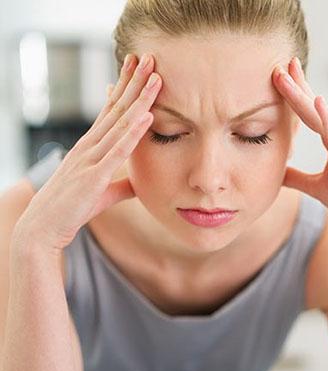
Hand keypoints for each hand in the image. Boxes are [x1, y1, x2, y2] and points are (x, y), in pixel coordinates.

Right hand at [12, 53, 161, 254]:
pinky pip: (118, 149)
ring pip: (120, 122)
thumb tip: (140, 181)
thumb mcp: (104, 192)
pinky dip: (133, 131)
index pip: (111, 110)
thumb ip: (123, 183)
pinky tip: (147, 115)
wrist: (43, 228)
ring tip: (155, 77)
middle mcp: (90, 145)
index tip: (139, 67)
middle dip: (134, 81)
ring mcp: (91, 157)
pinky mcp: (94, 175)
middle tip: (149, 57)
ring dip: (139, 99)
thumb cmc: (72, 208)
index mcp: (92, 146)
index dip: (126, 87)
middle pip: (116, 107)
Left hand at [272, 57, 327, 243]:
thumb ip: (297, 177)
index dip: (296, 93)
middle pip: (314, 108)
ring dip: (303, 96)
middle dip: (297, 85)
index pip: (311, 112)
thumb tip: (276, 172)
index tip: (280, 73)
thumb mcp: (317, 188)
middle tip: (279, 64)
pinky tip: (319, 103)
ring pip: (322, 118)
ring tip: (288, 75)